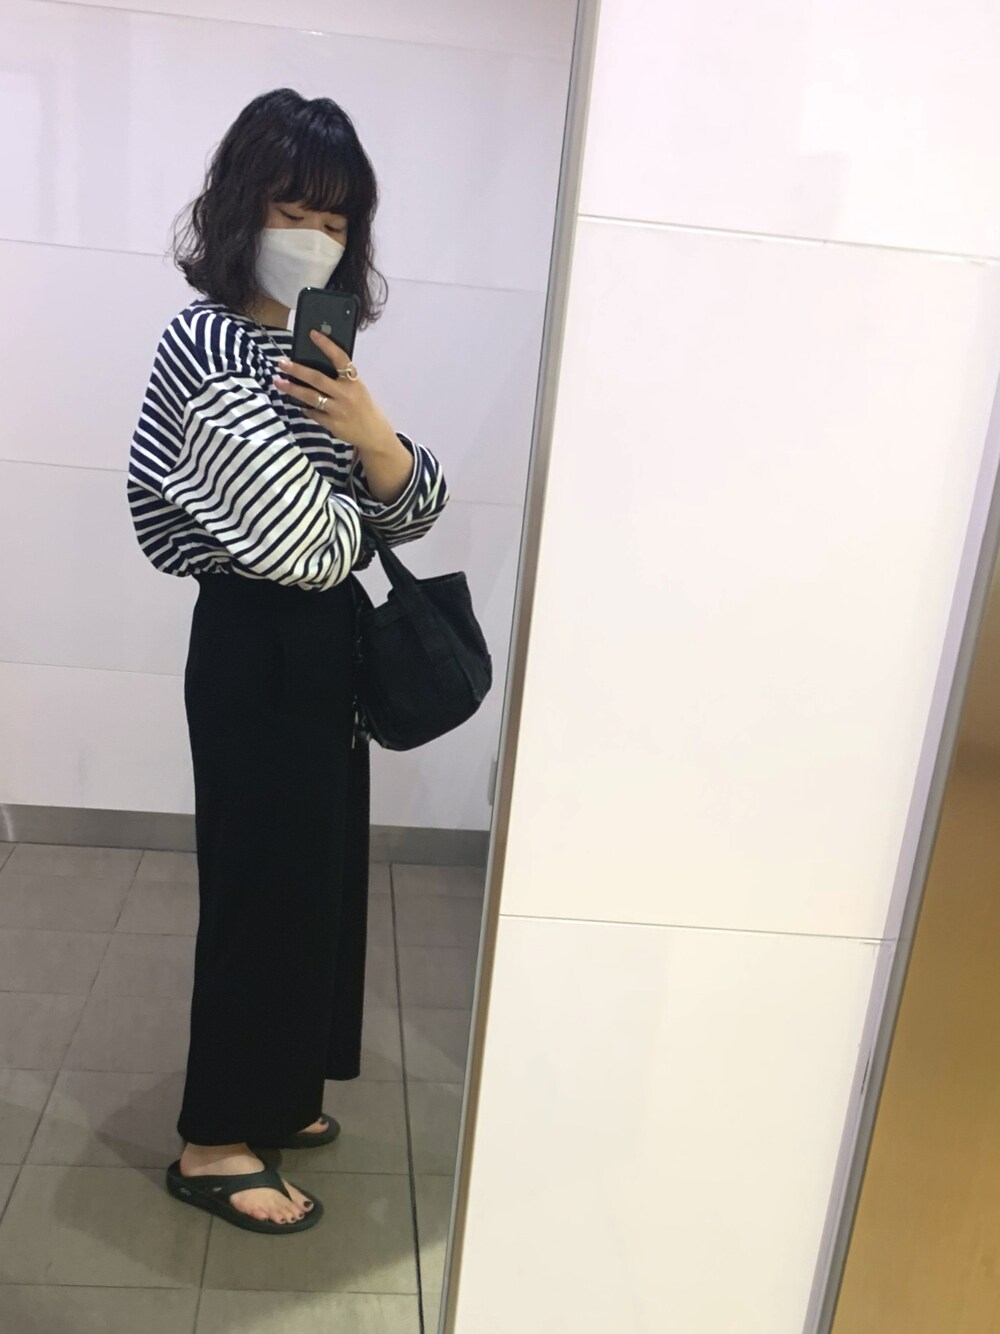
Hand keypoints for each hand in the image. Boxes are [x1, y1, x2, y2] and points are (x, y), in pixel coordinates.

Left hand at [273, 329, 397, 456]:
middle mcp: (346, 394)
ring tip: (278, 382)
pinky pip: (313, 413)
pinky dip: (305, 408)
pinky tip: (298, 403)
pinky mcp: (333, 424)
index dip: (327, 345)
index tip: (312, 333)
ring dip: (292, 389)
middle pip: (317, 379)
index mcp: (353, 381)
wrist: (374, 433)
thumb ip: (340, 379)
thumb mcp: (357, 389)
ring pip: (311, 397)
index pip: (340, 358)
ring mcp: (338, 410)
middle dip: (297, 370)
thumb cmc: (362, 407)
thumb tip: (314, 367)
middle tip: (281, 363)